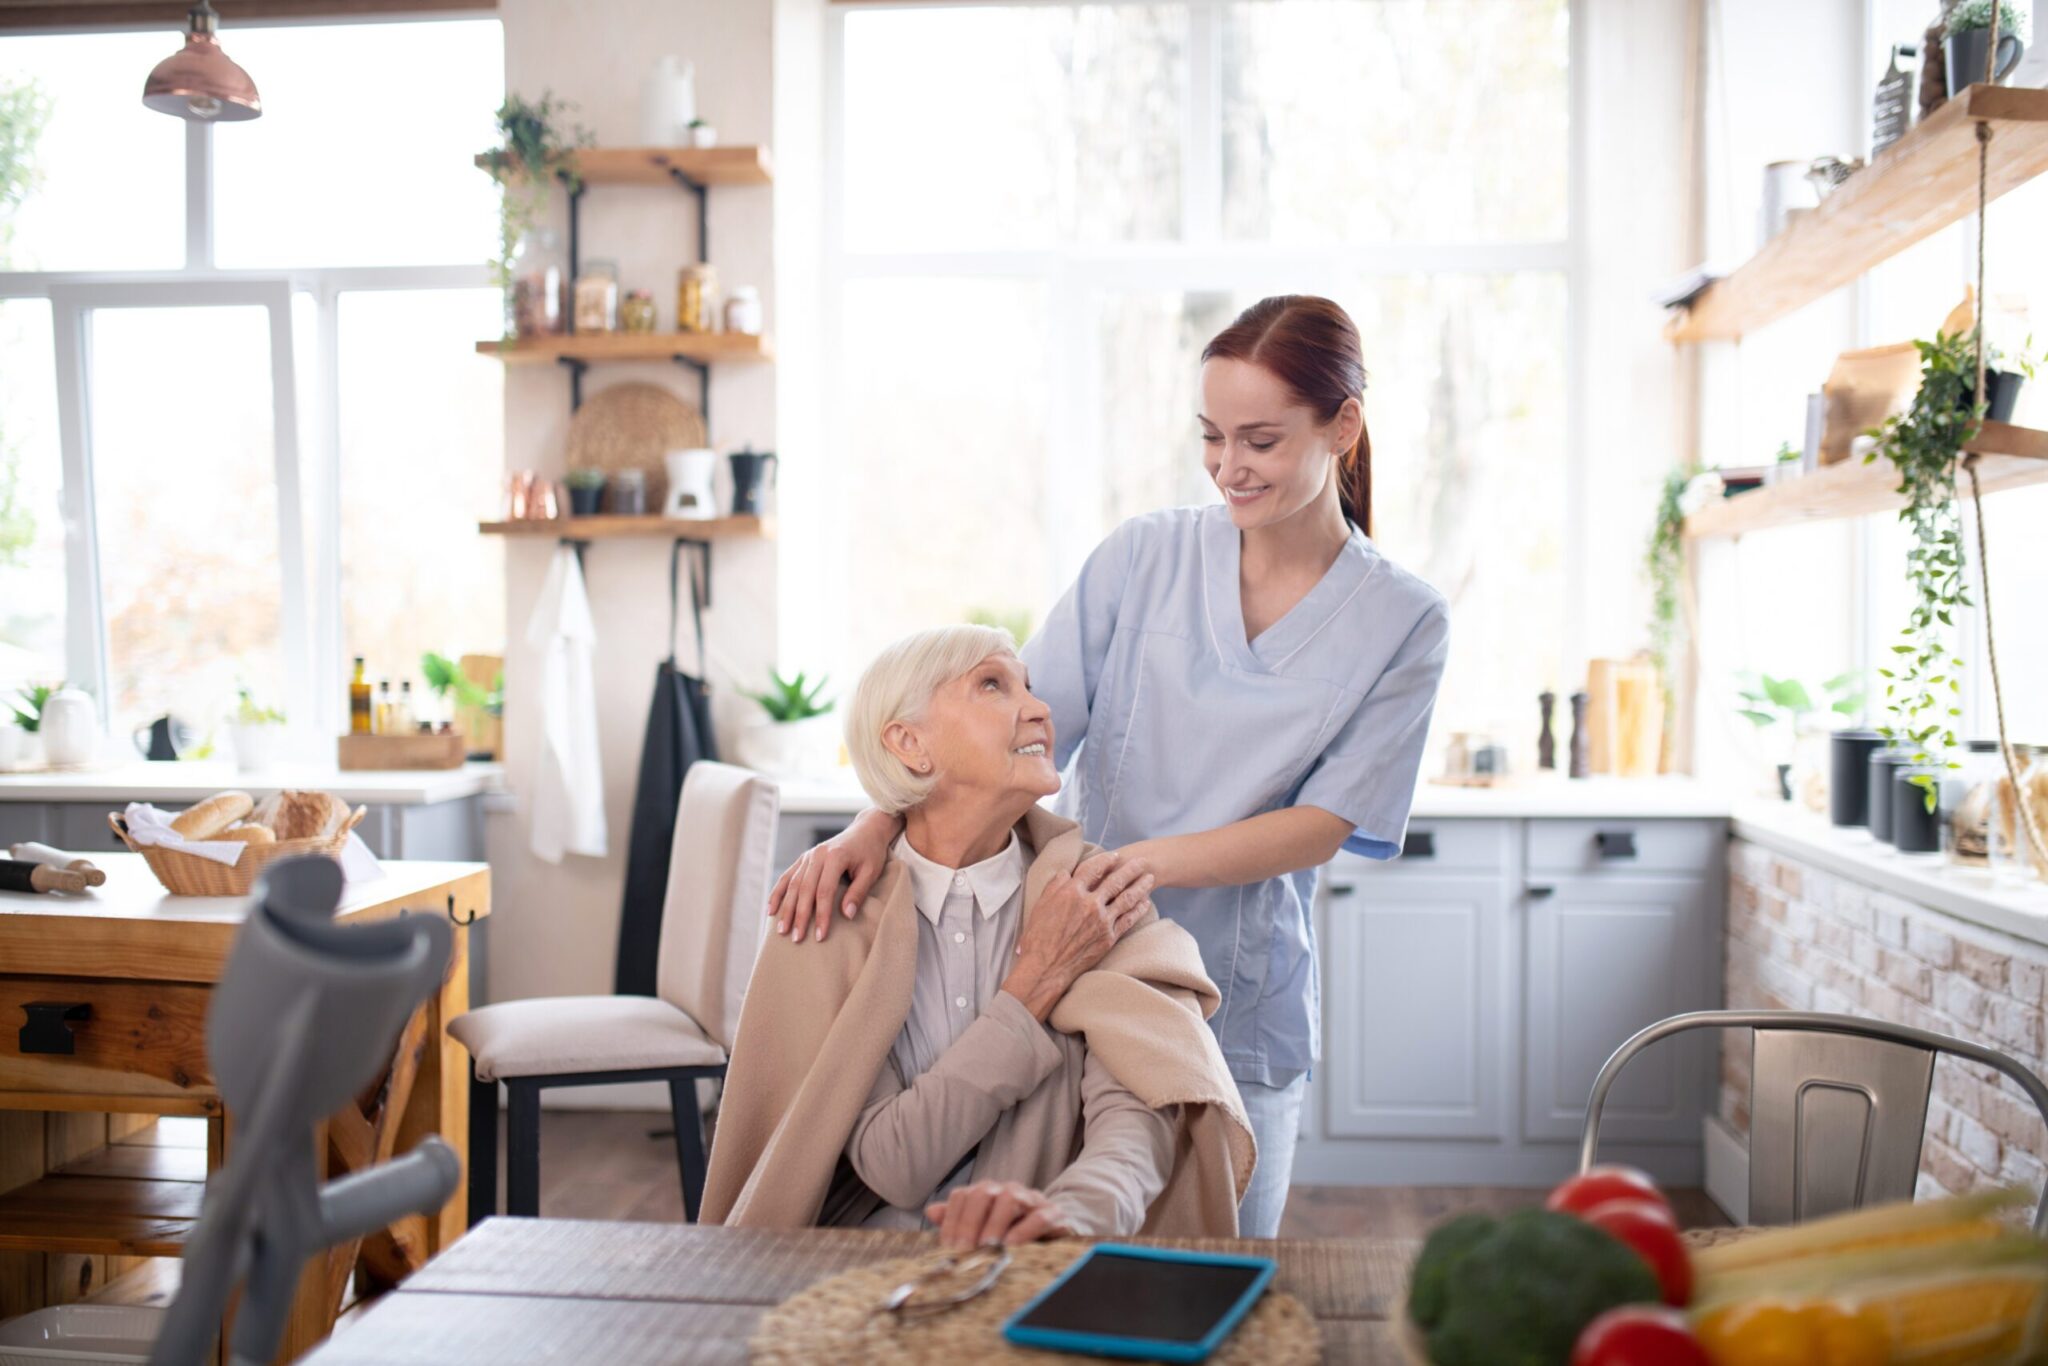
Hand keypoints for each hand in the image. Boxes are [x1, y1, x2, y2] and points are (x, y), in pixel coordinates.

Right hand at [768, 808, 900, 941]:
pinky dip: (777, 893)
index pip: (825, 891)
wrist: (866, 830)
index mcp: (835, 856)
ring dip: (786, 908)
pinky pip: (787, 876)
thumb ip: (859, 892)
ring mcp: (808, 856)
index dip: (822, 915)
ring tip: (782, 930)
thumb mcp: (871, 872)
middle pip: (805, 890)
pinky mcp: (803, 858)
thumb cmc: (871, 852)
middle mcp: (817, 854)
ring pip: (793, 885)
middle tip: (797, 938)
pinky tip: (770, 910)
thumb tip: (847, 915)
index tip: (820, 936)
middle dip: (800, 916)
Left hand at [925, 1181, 1075, 1248]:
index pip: (962, 1196)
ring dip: (994, 1224)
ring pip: (1009, 1199)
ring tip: (987, 1247)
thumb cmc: (1014, 1234)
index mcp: (986, 1194)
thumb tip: (931, 1212)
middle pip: (982, 1194)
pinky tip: (1013, 1246)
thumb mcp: (983, 1231)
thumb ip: (958, 1221)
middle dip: (969, 1222)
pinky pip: (1039, 1216)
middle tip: (964, 1250)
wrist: (1057, 1234)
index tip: (947, 1247)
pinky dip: (1025, 1230)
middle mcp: (1006, 1191)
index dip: (951, 1220)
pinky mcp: (1054, 1214)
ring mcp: (1031, 1199)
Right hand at [1000, 849, 1154, 1020]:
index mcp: (1072, 892)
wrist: (1047, 967)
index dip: (1106, 860)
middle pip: (1116, 881)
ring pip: (1127, 898)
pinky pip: (1128, 920)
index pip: (1094, 869)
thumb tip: (1068, 872)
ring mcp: (1102, 921)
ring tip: (1150, 878)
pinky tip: (1146, 903)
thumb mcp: (1041, 905)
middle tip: (1143, 861)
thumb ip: (1056, 885)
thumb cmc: (1039, 937)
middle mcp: (1090, 903)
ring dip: (1141, 886)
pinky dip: (1138, 909)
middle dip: (1131, 869)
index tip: (1115, 856)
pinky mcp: (1109, 937)